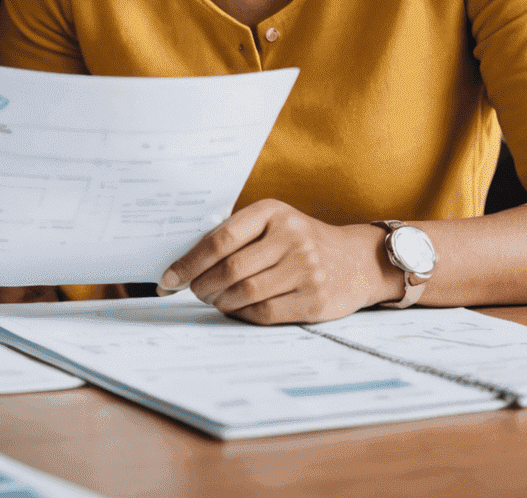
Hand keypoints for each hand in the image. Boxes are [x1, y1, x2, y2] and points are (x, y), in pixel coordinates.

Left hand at [158, 199, 395, 323]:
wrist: (357, 260)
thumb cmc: (302, 240)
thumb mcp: (274, 222)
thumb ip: (238, 234)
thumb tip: (187, 261)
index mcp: (272, 212)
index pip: (220, 238)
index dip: (189, 261)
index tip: (168, 278)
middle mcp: (291, 238)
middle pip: (230, 269)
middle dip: (202, 285)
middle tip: (193, 291)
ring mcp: (305, 269)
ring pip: (245, 293)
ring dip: (221, 301)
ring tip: (214, 299)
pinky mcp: (315, 300)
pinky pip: (266, 313)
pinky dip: (243, 314)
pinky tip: (237, 310)